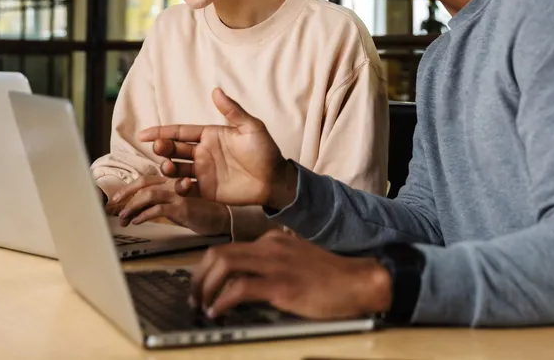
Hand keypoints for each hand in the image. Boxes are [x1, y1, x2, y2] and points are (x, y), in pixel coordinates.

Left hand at [110, 176, 229, 236]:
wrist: (222, 219)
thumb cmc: (200, 212)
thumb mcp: (177, 205)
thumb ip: (161, 202)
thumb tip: (139, 210)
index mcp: (172, 181)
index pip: (147, 179)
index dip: (130, 187)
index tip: (118, 198)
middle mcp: (174, 183)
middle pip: (145, 183)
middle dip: (126, 192)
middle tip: (114, 203)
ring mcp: (179, 194)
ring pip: (148, 195)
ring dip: (132, 206)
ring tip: (124, 218)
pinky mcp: (183, 206)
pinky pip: (158, 209)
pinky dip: (144, 215)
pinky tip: (137, 222)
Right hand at [138, 89, 296, 208]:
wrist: (275, 180)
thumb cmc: (266, 151)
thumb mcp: (251, 128)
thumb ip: (232, 111)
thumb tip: (216, 90)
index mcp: (210, 135)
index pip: (180, 132)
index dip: (161, 132)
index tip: (143, 134)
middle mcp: (203, 153)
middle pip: (174, 149)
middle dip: (162, 148)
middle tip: (158, 149)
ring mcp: (203, 172)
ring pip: (176, 169)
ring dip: (167, 167)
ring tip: (168, 166)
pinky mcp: (206, 190)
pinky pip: (186, 189)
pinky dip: (180, 187)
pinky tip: (185, 184)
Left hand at [190, 230, 391, 319]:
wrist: (359, 281)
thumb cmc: (331, 277)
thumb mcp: (296, 262)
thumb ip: (273, 266)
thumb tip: (244, 284)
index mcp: (272, 241)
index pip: (227, 248)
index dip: (206, 269)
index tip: (200, 286)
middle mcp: (269, 247)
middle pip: (218, 253)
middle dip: (198, 277)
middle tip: (194, 297)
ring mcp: (275, 264)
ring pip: (224, 265)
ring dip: (205, 288)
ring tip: (202, 306)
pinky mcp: (282, 285)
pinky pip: (239, 288)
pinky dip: (222, 301)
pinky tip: (219, 312)